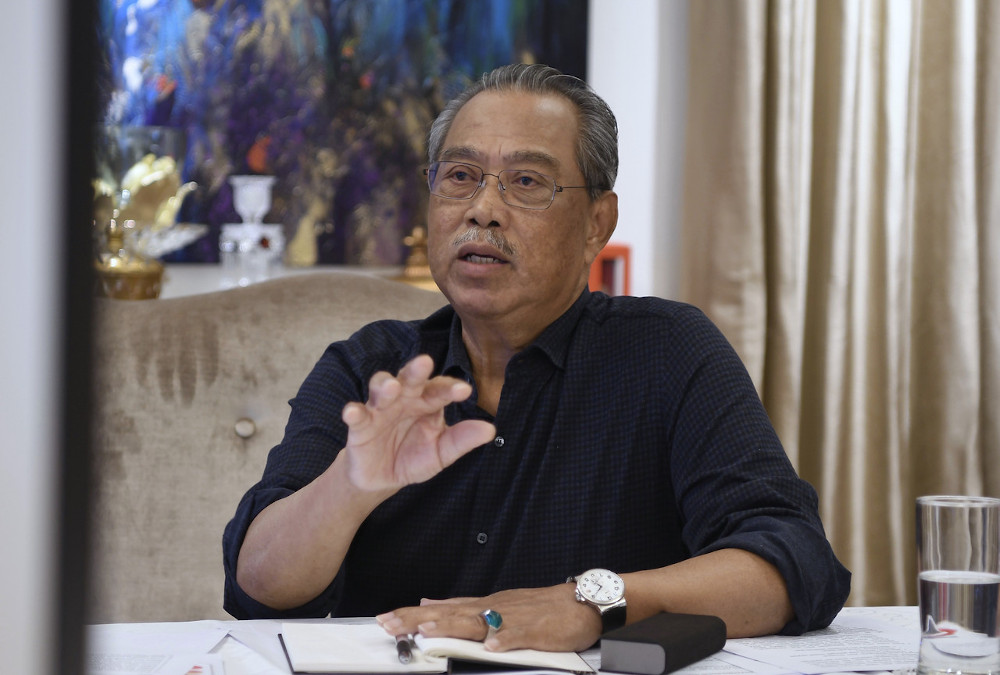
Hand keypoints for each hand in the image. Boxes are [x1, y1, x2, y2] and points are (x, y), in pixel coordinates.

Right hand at [340, 355, 495, 490]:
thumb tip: (491, 430)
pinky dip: (353, 412)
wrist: (382, 478)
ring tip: (391, 387)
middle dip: (416, 370)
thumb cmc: (414, 457)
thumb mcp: (441, 453)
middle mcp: (404, 398)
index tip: (465, 391)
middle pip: (410, 379)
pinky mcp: (360, 424)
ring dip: (384, 385)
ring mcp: (381, 409)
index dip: (450, 389)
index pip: (440, 390)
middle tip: (425, 362)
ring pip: (381, 388)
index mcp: (428, 402)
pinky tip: (352, 412)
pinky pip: (357, 415)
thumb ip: (461, 441)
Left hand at [376, 584, 602, 652]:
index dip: (413, 613)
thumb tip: (431, 602)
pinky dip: (504, 639)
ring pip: (478, 621)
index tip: (387, 618)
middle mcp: (494, 607)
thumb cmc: (543, 607)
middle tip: (391, 625)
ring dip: (452, 626)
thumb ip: (464, 605)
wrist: (584, 601)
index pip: (443, 607)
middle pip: (451, 613)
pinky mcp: (537, 629)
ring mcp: (514, 618)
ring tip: (427, 631)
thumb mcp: (498, 603)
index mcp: (485, 604)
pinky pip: (519, 635)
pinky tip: (491, 646)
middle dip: (419, 619)